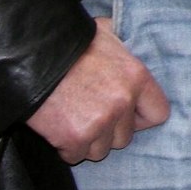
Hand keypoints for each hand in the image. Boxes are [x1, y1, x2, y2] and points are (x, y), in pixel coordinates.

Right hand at [26, 18, 168, 163]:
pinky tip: (58, 128)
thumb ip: (124, 47)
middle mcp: (123, 101)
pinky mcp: (76, 138)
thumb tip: (131, 42)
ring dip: (87, 141)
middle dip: (108, 131)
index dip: (140, 117)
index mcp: (137, 77)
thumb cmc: (70, 45)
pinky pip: (76, 156)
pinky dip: (66, 148)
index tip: (125, 115)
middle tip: (89, 114)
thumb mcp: (107, 33)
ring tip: (72, 118)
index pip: (158, 113)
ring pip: (101, 150)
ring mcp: (101, 121)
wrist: (32, 58)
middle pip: (125, 137)